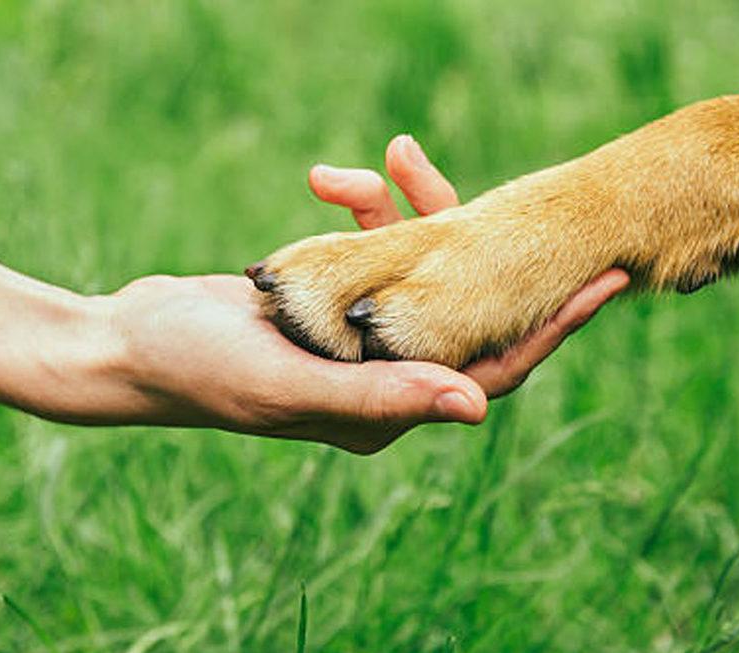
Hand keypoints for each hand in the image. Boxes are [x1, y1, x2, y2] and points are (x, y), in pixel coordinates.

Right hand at [75, 136, 627, 453]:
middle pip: (465, 309)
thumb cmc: (201, 372)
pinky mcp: (329, 300)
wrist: (130, 343)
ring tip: (390, 157)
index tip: (609, 279)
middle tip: (530, 195)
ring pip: (418, 268)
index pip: (495, 368)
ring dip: (408, 211)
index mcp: (388, 410)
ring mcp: (355, 337)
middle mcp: (382, 377)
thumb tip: (481, 408)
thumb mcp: (293, 383)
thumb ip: (384, 395)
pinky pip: (371, 249)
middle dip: (486, 245)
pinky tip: (332, 180)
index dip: (554, 326)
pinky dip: (360, 212)